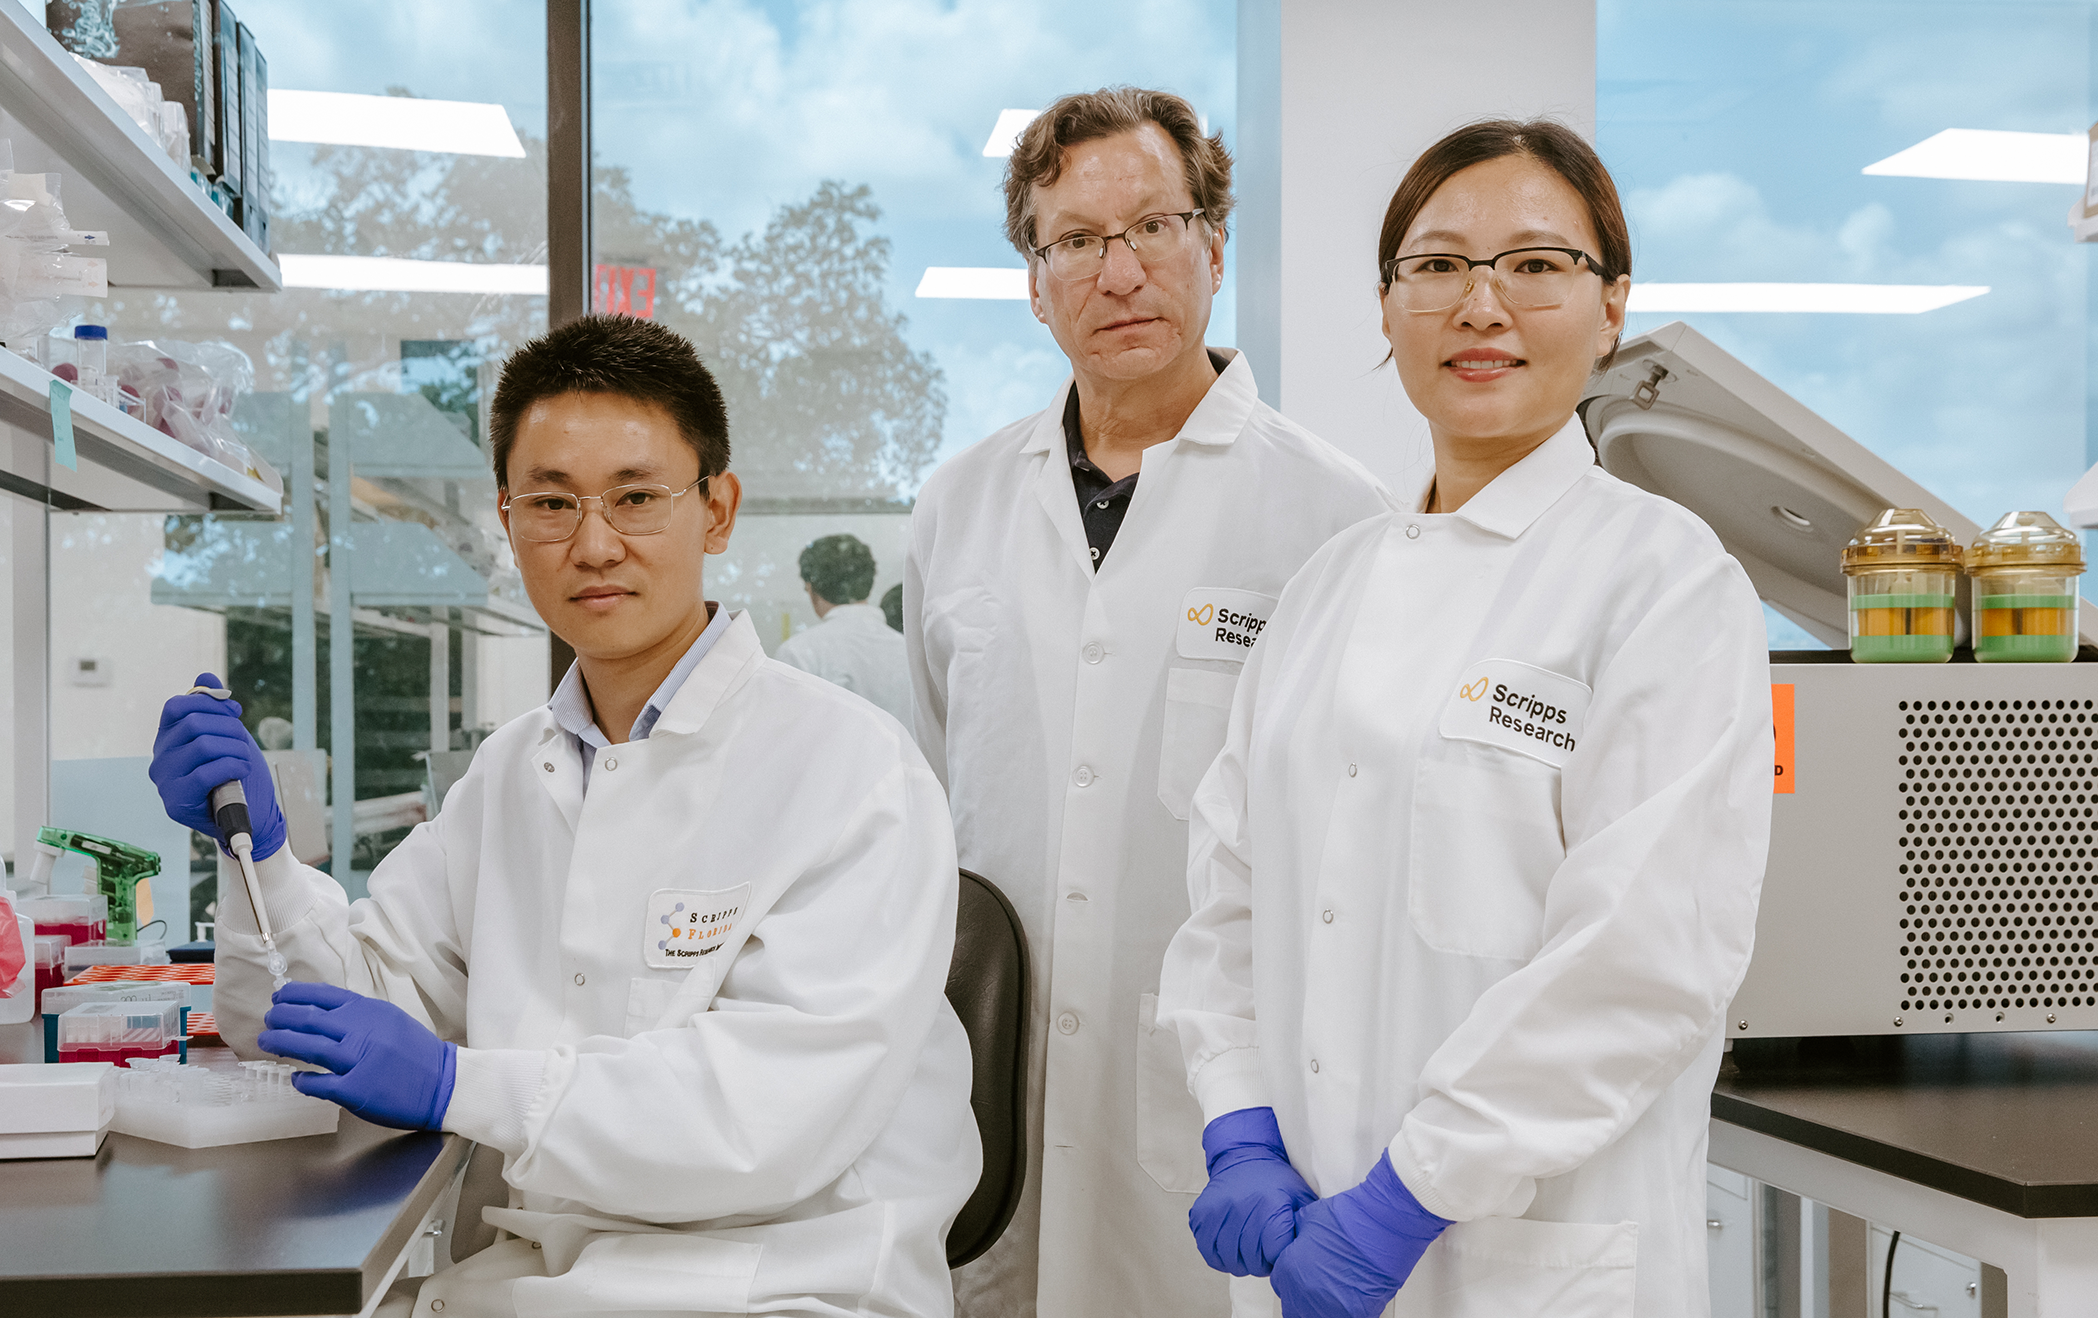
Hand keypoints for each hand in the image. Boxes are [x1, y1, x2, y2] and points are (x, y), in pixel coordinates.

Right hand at [150, 671, 284, 859]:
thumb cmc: (237, 773)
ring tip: (243, 760)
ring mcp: (165, 780)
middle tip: (243, 742)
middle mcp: (160, 757)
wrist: (251, 814)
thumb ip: (213, 707)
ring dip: (236, 748)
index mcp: (167, 738)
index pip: (177, 706)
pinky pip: (207, 771)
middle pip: (194, 723)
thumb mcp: (228, 735)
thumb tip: (205, 677)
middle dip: (230, 728)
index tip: (235, 712)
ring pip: (203, 745)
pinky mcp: (176, 801)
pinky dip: (233, 766)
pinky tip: (240, 771)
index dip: (209, 702)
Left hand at [259, 981, 457, 1130]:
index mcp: (371, 1011)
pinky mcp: (356, 1089)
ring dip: (282, 1042)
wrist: (445, 1083)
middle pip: (310, 1019)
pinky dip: (302, 1080)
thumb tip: (323, 1012)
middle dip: (282, 1017)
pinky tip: (295, 1077)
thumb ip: (360, 1016)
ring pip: (309, 1047)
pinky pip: (319, 1083)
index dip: (296, 995)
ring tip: (267, 1042)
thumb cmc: (418, 1053)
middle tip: (268, 1020)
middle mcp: (362, 1032)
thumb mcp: (392, 1021)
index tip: (279, 998)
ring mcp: (358, 1060)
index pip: (325, 996)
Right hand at [1188, 1107, 1317, 1276]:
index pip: (1274, 1254)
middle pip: (1253, 1261)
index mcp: (1269, 1207)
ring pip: (1231, 1261)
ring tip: (1249, 1249)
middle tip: (1265, 1251)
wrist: (1243, 1156)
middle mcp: (1241, 1209)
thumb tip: (1317, 1249)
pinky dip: (1221, 1257)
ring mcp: (1218, 1213)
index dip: (1279, 1258)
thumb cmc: (1276, 1180)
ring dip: (1242, 1261)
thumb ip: (1309, 1223)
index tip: (1280, 1249)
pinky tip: (1231, 1246)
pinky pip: (1209, 1253)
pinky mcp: (1201, 1215)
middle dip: (1262, 1262)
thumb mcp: (1300, 1197)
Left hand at [1271, 1151, 1450, 1317]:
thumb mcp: (1306, 1220)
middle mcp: (1307, 1293)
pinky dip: (1343, 1308)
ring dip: (1320, 1305)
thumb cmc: (1351, 1217)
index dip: (1291, 1277)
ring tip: (1333, 1288)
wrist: (1383, 1223)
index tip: (1301, 1271)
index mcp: (1290, 1270)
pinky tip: (1349, 1292)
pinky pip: (1342, 1315)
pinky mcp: (1357, 1313)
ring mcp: (1332, 1306)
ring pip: (1316, 1315)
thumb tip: (1293, 1248)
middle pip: (1294, 1307)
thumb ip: (1294, 1241)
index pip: (1280, 1285)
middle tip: (1316, 1282)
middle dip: (1301, 1295)